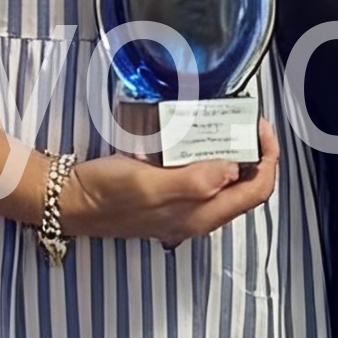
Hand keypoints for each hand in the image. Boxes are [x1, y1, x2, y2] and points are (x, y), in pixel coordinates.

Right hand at [59, 119, 279, 247]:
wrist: (69, 200)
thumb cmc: (106, 195)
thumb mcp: (150, 185)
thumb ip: (195, 181)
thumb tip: (234, 169)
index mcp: (201, 216)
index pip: (257, 193)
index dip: (268, 160)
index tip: (260, 127)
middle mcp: (199, 216)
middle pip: (246, 187)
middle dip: (254, 153)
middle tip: (244, 121)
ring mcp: (184, 208)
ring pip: (224, 181)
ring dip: (231, 152)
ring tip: (223, 124)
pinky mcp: (169, 197)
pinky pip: (202, 177)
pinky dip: (207, 155)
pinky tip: (194, 137)